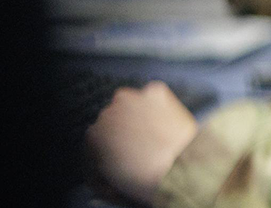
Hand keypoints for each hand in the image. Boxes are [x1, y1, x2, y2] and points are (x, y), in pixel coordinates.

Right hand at [86, 82, 198, 205]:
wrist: (177, 167)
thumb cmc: (145, 180)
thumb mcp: (113, 179)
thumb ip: (104, 164)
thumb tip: (108, 160)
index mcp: (93, 137)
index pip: (97, 136)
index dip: (110, 144)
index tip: (120, 150)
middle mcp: (106, 113)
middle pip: (113, 117)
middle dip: (123, 127)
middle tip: (140, 141)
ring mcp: (130, 99)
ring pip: (130, 102)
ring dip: (138, 111)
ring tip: (154, 130)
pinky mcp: (154, 91)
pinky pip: (153, 94)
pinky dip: (158, 103)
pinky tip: (165, 118)